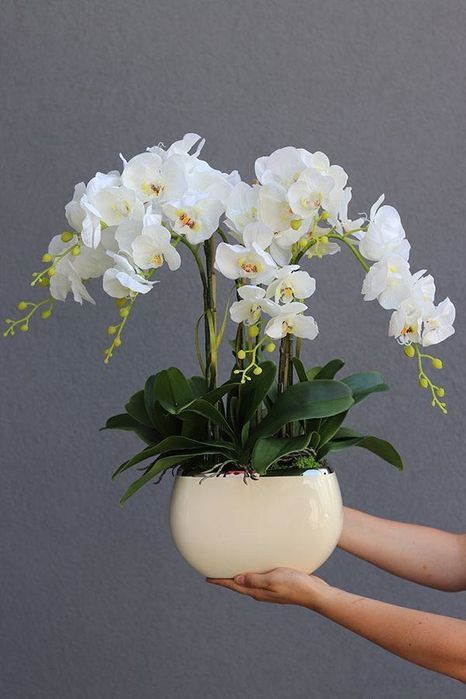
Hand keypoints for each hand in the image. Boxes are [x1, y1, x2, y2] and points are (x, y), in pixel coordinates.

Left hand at [207, 567, 331, 608]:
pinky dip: (251, 573)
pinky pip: (259, 578)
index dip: (220, 581)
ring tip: (230, 569)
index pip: (234, 585)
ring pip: (248, 582)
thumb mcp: (273, 580)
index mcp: (257, 591)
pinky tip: (254, 568)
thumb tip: (237, 579)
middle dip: (226, 579)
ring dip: (238, 576)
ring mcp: (269, 589)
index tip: (207, 577)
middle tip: (214, 572)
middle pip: (238, 585)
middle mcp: (261, 592)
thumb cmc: (295, 585)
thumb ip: (255, 579)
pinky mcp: (277, 584)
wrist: (314, 593)